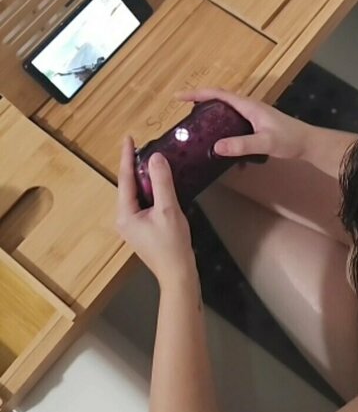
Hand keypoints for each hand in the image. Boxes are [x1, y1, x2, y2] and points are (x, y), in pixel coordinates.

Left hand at [117, 136, 194, 287]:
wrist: (178, 274)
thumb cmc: (172, 245)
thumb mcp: (168, 209)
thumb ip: (161, 182)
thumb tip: (156, 158)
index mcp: (125, 214)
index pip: (125, 179)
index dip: (127, 157)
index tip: (128, 138)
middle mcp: (125, 218)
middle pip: (129, 186)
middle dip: (136, 166)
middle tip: (144, 146)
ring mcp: (133, 225)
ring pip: (138, 194)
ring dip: (145, 178)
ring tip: (152, 161)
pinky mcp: (143, 228)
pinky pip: (144, 202)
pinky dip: (151, 190)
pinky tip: (160, 184)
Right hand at [174, 87, 312, 161]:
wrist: (308, 143)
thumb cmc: (289, 139)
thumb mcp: (265, 143)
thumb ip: (242, 145)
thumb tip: (215, 147)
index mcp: (248, 106)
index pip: (218, 94)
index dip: (197, 94)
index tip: (179, 96)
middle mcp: (248, 106)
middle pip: (219, 99)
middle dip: (199, 102)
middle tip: (182, 113)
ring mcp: (252, 115)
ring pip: (225, 110)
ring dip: (210, 114)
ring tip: (195, 126)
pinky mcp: (255, 124)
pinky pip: (232, 121)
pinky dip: (221, 126)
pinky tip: (218, 143)